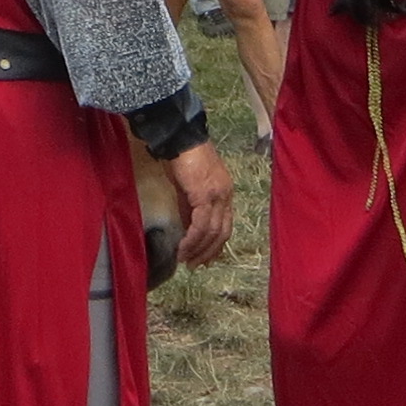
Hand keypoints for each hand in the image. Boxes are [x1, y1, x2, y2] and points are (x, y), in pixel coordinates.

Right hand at [160, 140, 235, 270]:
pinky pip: (200, 225)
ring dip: (198, 249)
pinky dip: (192, 240)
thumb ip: (190, 209)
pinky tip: (183, 248)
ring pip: (212, 232)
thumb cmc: (182, 159)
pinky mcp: (205, 196)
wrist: (179, 139)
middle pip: (223, 232)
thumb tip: (189, 231)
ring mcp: (218, 196)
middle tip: (195, 265)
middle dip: (208, 252)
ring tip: (186, 260)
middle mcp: (226, 196)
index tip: (204, 258)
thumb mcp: (188, 189)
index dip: (216, 244)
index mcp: (225, 193)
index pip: (225, 225)